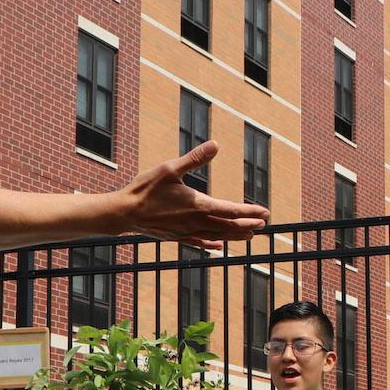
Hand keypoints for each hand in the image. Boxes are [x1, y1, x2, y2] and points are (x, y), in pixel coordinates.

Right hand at [115, 142, 269, 246]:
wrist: (124, 212)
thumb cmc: (146, 188)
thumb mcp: (170, 168)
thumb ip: (195, 158)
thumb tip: (216, 144)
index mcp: (198, 205)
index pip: (232, 210)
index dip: (250, 212)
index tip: (265, 213)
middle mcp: (196, 222)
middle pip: (229, 226)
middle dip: (248, 225)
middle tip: (264, 224)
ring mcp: (187, 232)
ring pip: (217, 236)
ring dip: (235, 235)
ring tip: (250, 235)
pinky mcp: (177, 237)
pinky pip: (199, 242)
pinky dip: (212, 243)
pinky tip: (218, 245)